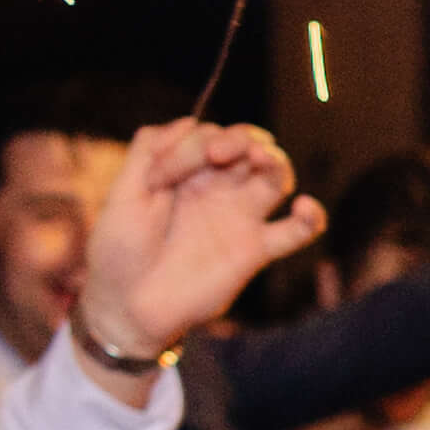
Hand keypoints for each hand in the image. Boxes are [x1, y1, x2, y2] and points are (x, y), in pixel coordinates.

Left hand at [76, 116, 306, 361]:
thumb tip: (190, 122)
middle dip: (241, 138)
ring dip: (276, 160)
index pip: (206, 135)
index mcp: (185, 171)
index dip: (192, 144)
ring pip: (275, 176)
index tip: (162, 177)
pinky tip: (305, 208)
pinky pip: (296, 232)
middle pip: (249, 145)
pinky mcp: (255, 251)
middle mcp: (217, 188)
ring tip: (262, 161)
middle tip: (218, 153)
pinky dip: (310, 217)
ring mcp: (239, 217)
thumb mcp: (122, 194)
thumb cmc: (118, 252)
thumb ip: (148, 152)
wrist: (127, 307)